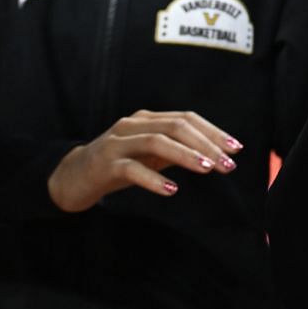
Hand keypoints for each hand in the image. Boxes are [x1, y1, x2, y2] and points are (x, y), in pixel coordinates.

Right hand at [47, 110, 243, 212]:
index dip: (213, 131)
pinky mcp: (104, 164)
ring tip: (208, 170)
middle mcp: (132, 124)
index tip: (236, 149)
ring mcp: (116, 143)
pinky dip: (153, 179)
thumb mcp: (149, 155)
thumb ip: (176, 151)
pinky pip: (131, 169)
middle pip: (176, 126)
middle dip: (206, 144)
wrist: (71, 177)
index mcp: (146, 119)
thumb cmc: (117, 165)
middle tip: (228, 165)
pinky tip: (171, 190)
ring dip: (186, 156)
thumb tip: (214, 156)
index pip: (186, 118)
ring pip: (156, 142)